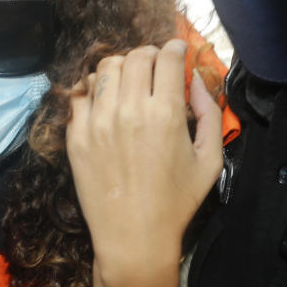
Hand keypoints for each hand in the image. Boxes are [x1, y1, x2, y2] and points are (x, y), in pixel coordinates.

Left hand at [66, 40, 222, 281]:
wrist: (133, 238)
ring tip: (129, 81)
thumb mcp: (209, 160)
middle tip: (154, 67)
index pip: (167, 57)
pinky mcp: (76, 137)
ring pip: (105, 69)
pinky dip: (93, 90)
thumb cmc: (176, 203)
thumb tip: (197, 81)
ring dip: (121, 67)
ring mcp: (97, 122)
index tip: (176, 53)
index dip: (175, 49)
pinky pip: (79, 95)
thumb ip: (210, 113)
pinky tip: (105, 101)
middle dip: (149, 54)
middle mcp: (129, 110)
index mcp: (166, 113)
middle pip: (136, 56)